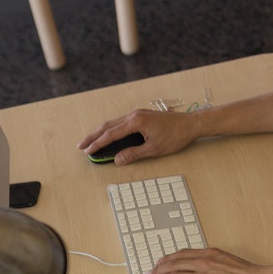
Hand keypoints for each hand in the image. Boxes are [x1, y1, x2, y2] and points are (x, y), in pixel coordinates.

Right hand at [76, 108, 198, 164]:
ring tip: (91, 141)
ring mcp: (138, 114)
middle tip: (81, 146)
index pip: (111, 134)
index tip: (88, 151)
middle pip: (108, 126)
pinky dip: (111, 129)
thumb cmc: (175, 135)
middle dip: (93, 136)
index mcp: (136, 121)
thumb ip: (134, 154)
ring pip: (114, 123)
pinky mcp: (142, 116)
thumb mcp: (154, 148)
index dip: (98, 144)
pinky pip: (121, 122)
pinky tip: (108, 135)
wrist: (191, 124)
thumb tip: (117, 160)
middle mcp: (134, 115)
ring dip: (101, 132)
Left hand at [145, 247, 272, 273]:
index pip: (182, 254)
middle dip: (158, 270)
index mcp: (209, 253)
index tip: (160, 262)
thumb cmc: (249, 273)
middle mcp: (203, 262)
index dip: (168, 258)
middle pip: (173, 264)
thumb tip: (206, 265)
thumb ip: (215, 261)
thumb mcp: (229, 259)